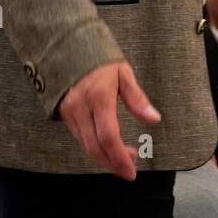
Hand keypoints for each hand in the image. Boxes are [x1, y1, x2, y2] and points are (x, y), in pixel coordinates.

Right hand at [57, 60, 157, 179]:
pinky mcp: (63, 113)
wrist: (66, 46)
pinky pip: (79, 137)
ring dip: (104, 157)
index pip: (109, 137)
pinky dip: (93, 147)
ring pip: (85, 145)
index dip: (120, 158)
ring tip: (123, 158)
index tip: (132, 171)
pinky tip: (107, 146)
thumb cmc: (99, 58)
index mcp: (99, 97)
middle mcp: (81, 108)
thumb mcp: (122, 72)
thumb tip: (153, 119)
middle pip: (95, 147)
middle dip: (112, 164)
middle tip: (128, 171)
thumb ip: (136, 98)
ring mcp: (70, 112)